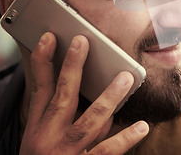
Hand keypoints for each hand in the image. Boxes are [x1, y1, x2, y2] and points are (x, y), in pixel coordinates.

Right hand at [20, 32, 148, 153]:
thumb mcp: (41, 138)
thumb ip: (63, 116)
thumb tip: (91, 90)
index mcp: (37, 128)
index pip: (39, 90)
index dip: (42, 62)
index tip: (49, 37)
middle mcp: (49, 139)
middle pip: (61, 97)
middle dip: (72, 68)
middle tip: (83, 42)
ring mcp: (67, 153)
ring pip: (89, 121)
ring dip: (109, 97)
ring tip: (126, 77)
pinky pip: (107, 151)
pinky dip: (126, 139)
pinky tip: (142, 126)